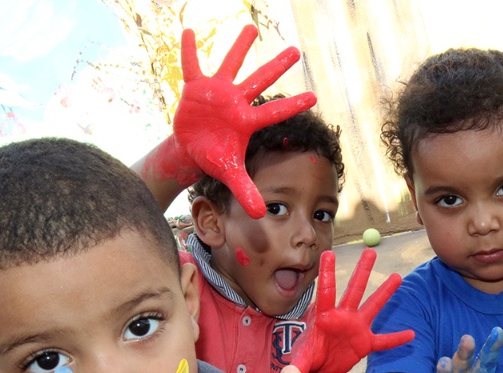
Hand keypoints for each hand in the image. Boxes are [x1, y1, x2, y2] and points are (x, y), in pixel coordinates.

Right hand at [172, 26, 316, 217]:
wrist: (192, 149)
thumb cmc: (215, 158)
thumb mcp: (230, 174)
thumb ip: (246, 191)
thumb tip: (260, 214)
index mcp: (246, 122)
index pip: (274, 113)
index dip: (293, 105)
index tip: (314, 96)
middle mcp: (236, 103)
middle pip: (259, 82)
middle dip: (277, 67)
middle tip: (296, 52)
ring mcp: (217, 93)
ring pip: (231, 65)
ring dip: (240, 47)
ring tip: (251, 28)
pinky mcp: (196, 88)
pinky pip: (191, 66)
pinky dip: (188, 50)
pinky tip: (188, 31)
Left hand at [291, 249, 413, 372]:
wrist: (320, 367)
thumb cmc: (309, 355)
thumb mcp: (302, 359)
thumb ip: (298, 364)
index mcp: (324, 315)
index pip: (326, 291)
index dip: (327, 273)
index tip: (329, 253)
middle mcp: (343, 316)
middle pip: (354, 290)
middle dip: (362, 271)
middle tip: (370, 251)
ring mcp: (356, 328)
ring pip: (373, 306)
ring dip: (385, 292)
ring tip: (397, 276)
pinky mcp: (366, 343)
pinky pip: (384, 341)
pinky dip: (396, 339)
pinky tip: (411, 335)